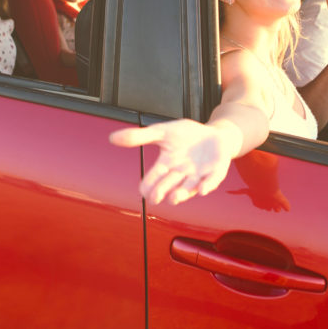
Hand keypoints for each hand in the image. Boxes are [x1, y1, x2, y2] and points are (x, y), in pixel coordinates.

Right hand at [109, 119, 239, 205]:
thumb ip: (139, 136)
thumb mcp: (162, 131)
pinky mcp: (216, 171)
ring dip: (182, 193)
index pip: (154, 177)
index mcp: (167, 164)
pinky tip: (203, 189)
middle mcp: (182, 173)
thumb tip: (112, 138)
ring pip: (189, 187)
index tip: (143, 191)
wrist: (215, 134)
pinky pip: (212, 180)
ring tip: (174, 197)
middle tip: (155, 197)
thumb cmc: (186, 135)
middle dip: (162, 191)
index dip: (149, 184)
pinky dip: (208, 185)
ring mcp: (199, 174)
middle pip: (169, 185)